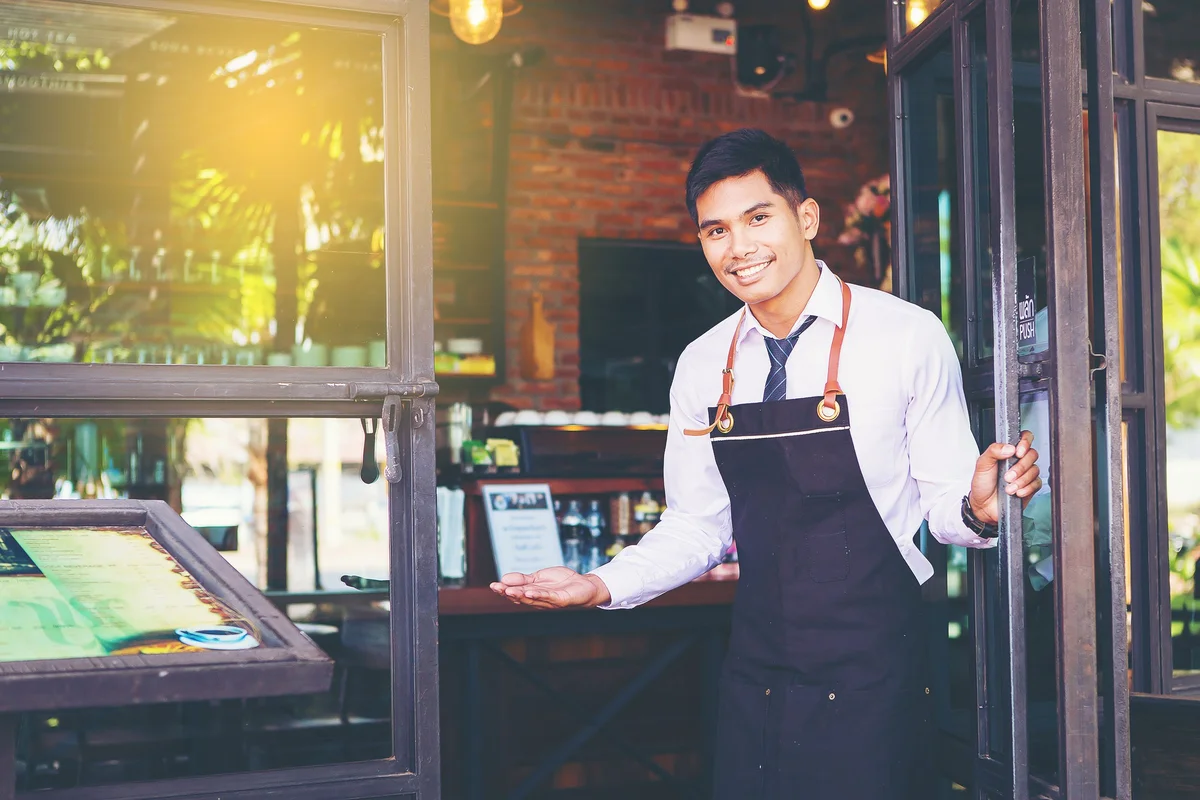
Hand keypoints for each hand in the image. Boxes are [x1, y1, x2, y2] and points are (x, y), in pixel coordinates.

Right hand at [489, 566, 611, 609]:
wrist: (584, 585)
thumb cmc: (562, 582)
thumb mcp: (540, 577)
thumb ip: (524, 579)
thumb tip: (504, 578)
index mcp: (532, 593)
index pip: (516, 592)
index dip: (504, 589)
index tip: (493, 585)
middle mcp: (539, 599)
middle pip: (521, 596)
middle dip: (508, 592)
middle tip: (496, 588)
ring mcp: (550, 600)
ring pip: (532, 598)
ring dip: (520, 595)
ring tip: (508, 591)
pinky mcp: (561, 599)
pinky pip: (548, 597)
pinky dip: (538, 594)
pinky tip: (529, 591)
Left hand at [969, 430, 1041, 525]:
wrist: (983, 505)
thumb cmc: (982, 483)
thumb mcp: (982, 464)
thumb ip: (993, 451)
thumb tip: (1009, 447)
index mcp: (1008, 451)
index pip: (1024, 438)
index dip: (1025, 442)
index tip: (1018, 452)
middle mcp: (1019, 460)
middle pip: (1032, 454)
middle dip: (1020, 467)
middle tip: (1007, 476)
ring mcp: (1026, 473)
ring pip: (1035, 470)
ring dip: (1021, 480)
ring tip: (1008, 487)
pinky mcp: (1030, 486)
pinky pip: (1037, 483)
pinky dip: (1027, 488)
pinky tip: (1016, 492)